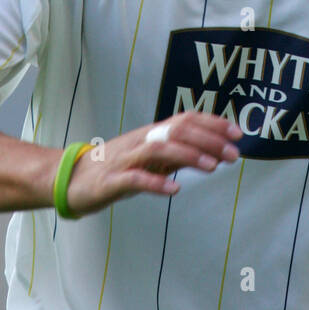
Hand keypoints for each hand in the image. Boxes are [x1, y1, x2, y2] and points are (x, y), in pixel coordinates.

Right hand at [63, 112, 241, 216]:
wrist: (70, 178)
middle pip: (177, 130)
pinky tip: (173, 190)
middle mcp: (141, 140)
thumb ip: (176, 154)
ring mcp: (126, 159)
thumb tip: (210, 152)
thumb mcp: (149, 158)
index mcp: (151, 134)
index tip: (238, 134)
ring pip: (159, 149)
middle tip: (233, 155)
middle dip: (208, 140)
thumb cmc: (114, 168)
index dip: (212, 123)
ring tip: (212, 167)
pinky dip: (155, 182)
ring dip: (188, 156)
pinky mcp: (111, 181)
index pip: (185, 119)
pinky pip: (135, 179)